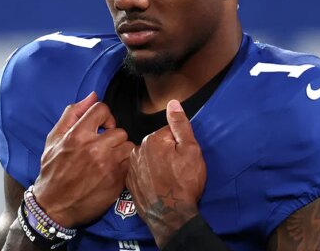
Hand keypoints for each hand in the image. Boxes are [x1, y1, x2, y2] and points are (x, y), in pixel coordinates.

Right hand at [32, 92, 134, 227]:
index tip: (101, 126)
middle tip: (104, 146)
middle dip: (113, 137)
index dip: (104, 116)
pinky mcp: (116, 181)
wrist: (54, 206)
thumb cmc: (52, 170)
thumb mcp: (54, 139)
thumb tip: (93, 96)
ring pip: (128, 147)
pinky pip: (130, 164)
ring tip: (110, 158)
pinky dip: (124, 166)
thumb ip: (72, 114)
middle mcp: (94, 149)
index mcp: (77, 135)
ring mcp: (107, 166)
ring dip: (121, 151)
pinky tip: (112, 170)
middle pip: (120, 130)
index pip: (102, 109)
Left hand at [126, 100, 206, 247]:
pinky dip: (147, 176)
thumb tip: (173, 103)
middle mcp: (137, 150)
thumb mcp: (191, 150)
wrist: (172, 216)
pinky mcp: (129, 183)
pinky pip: (140, 172)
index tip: (183, 159)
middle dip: (166, 153)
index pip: (167, 133)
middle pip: (156, 144)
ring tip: (167, 179)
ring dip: (155, 164)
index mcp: (152, 139)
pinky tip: (157, 185)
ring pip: (147, 158)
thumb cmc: (185, 183)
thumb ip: (180, 125)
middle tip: (176, 170)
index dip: (178, 145)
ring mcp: (131, 167)